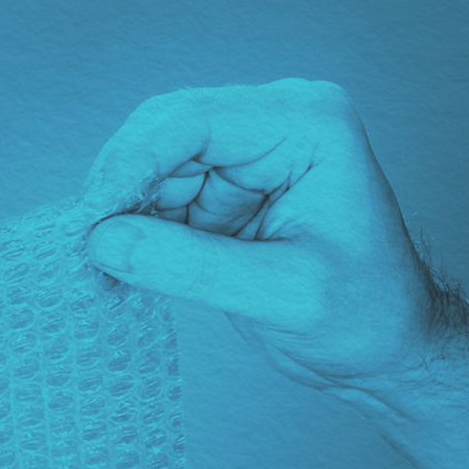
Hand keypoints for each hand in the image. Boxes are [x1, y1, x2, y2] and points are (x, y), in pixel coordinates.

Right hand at [79, 78, 436, 393]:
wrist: (383, 349)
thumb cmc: (365, 315)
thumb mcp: (284, 294)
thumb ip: (193, 267)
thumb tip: (104, 241)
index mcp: (306, 124)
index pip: (194, 120)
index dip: (132, 162)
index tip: (92, 216)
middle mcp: (271, 126)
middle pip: (161, 134)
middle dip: (118, 188)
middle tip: (86, 245)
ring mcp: (242, 159)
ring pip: (148, 168)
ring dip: (117, 215)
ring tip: (98, 267)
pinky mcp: (219, 194)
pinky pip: (153, 199)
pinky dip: (128, 233)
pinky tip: (117, 268)